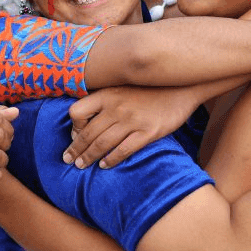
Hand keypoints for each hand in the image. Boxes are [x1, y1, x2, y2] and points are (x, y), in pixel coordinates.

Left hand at [65, 86, 198, 168]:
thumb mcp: (124, 84)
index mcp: (107, 94)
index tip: (74, 135)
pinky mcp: (148, 132)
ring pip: (102, 144)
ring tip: (81, 166)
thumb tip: (88, 115)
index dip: (73, 126)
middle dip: (75, 149)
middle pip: (87, 133)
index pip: (77, 112)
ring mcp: (132, 120)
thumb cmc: (150, 86)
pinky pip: (124, 150)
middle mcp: (116, 107)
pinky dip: (111, 160)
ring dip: (88, 157)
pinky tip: (105, 165)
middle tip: (67, 160)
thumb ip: (106, 97)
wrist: (182, 86)